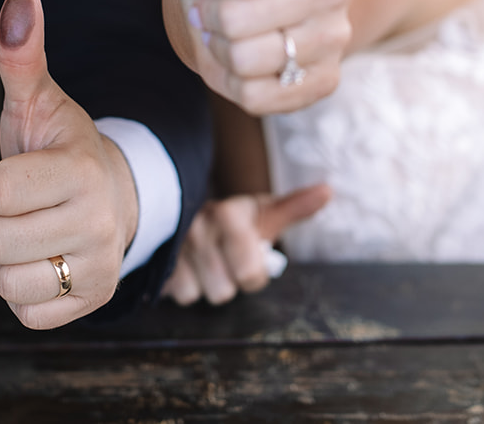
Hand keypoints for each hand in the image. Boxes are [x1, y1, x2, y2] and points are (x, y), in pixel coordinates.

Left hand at [0, 0, 139, 328]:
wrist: (117, 196)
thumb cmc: (61, 148)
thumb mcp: (38, 101)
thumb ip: (21, 53)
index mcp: (81, 170)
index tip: (15, 174)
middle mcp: (98, 222)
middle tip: (20, 206)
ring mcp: (98, 267)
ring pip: (5, 281)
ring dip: (5, 259)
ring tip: (32, 233)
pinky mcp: (92, 302)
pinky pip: (24, 312)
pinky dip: (22, 291)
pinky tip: (43, 261)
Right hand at [161, 185, 331, 305]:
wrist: (183, 208)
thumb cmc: (234, 221)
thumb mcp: (263, 213)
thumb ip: (294, 207)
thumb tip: (329, 190)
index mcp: (228, 214)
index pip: (251, 274)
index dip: (253, 273)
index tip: (247, 256)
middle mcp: (198, 225)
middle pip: (223, 290)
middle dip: (227, 280)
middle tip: (223, 259)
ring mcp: (172, 243)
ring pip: (199, 294)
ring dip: (205, 284)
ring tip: (204, 262)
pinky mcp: (154, 258)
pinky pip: (177, 294)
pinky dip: (184, 286)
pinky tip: (186, 266)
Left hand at [170, 0, 351, 114]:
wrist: (244, 1)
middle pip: (237, 23)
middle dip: (211, 18)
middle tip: (217, 5)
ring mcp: (333, 37)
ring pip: (247, 62)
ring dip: (221, 52)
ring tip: (230, 32)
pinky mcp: (325, 81)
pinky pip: (261, 97)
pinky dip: (237, 84)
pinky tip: (243, 61)